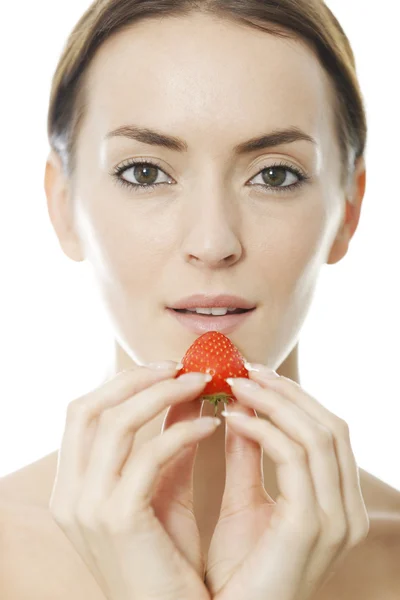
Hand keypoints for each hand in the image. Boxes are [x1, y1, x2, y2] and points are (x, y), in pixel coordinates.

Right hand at [49, 364, 219, 599]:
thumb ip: (170, 439)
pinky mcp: (117, 519)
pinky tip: (214, 426)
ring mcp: (87, 508)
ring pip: (116, 423)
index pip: (82, 412)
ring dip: (164, 394)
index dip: (123, 382)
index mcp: (73, 486)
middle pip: (90, 408)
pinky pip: (150, 454)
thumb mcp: (165, 488)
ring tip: (204, 386)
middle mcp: (69, 495)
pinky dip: (184, 431)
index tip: (166, 367)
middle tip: (185, 367)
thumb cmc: (169, 560)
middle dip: (139, 379)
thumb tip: (186, 389)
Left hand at [205, 367, 369, 599]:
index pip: (330, 431)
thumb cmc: (235, 571)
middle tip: (243, 370)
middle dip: (285, 392)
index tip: (255, 373)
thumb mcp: (244, 501)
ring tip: (232, 385)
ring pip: (316, 434)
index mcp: (339, 505)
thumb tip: (242, 406)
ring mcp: (336, 521)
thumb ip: (249, 455)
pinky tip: (230, 418)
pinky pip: (293, 457)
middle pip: (330, 426)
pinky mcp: (310, 526)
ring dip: (272, 402)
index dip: (295, 397)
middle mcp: (348, 512)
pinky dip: (263, 429)